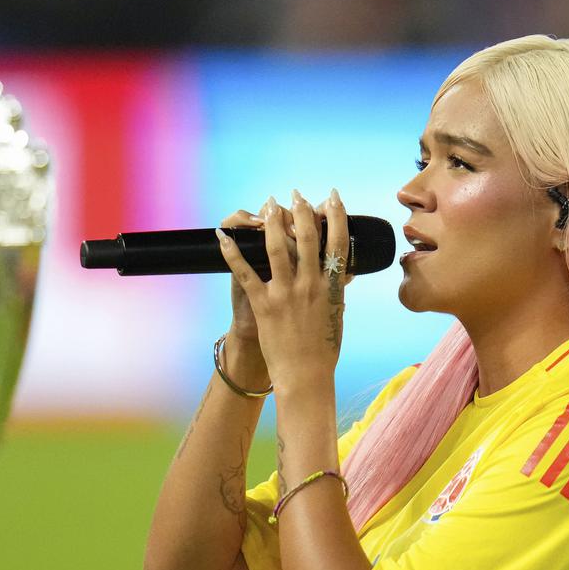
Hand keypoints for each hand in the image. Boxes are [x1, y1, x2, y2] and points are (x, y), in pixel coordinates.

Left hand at [216, 189, 350, 392]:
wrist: (305, 374)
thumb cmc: (324, 347)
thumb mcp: (337, 313)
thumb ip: (337, 289)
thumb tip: (344, 272)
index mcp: (331, 286)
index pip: (338, 242)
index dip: (336, 215)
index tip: (332, 197)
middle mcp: (310, 285)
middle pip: (308, 236)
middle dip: (301, 210)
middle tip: (294, 195)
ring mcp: (286, 293)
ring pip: (278, 246)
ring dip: (273, 221)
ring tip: (269, 204)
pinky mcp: (264, 304)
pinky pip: (245, 271)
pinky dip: (232, 251)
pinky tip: (224, 235)